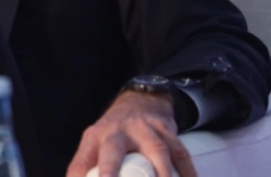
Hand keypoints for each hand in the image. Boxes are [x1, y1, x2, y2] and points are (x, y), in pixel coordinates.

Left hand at [66, 91, 196, 176]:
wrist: (140, 101)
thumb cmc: (114, 132)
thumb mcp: (94, 144)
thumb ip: (84, 167)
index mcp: (95, 138)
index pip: (83, 162)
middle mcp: (117, 130)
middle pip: (114, 151)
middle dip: (111, 170)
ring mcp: (144, 128)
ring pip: (156, 151)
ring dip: (163, 173)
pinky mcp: (166, 129)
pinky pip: (180, 153)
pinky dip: (187, 172)